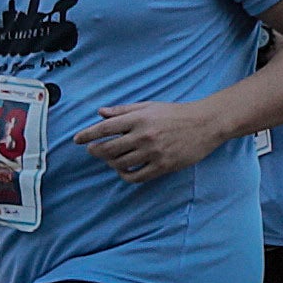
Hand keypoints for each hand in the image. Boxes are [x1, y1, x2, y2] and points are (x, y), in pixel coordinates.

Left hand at [89, 100, 219, 183]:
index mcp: (139, 118)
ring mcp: (154, 152)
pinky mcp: (163, 166)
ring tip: (110, 159)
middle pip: (109, 148)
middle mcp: (144, 135)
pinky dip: (125, 175)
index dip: (88, 134)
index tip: (76, 140)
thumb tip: (100, 112)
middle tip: (92, 150)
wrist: (205, 123)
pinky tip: (123, 171)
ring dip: (110, 163)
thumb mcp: (149, 106)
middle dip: (96, 151)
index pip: (106, 128)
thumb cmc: (176, 113)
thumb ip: (123, 110)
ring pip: (121, 163)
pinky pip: (137, 176)